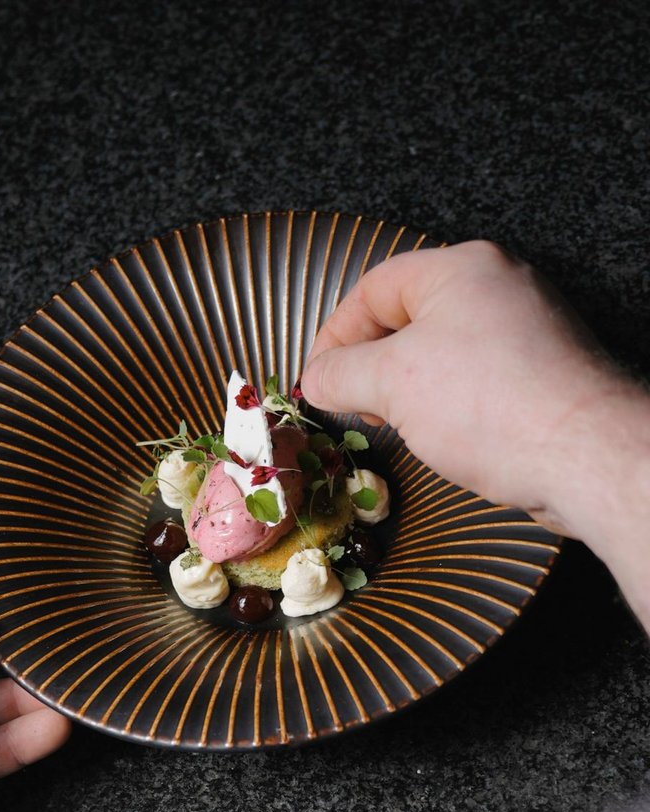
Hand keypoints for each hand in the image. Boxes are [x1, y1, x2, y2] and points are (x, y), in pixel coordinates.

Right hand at [300, 242, 649, 605]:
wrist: (582, 455)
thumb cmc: (491, 407)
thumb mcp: (392, 384)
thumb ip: (341, 374)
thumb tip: (316, 379)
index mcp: (462, 267)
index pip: (374, 288)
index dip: (335, 335)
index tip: (318, 380)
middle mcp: (499, 287)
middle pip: (409, 318)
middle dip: (373, 365)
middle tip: (356, 407)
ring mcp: (526, 329)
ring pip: (443, 352)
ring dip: (410, 390)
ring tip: (399, 425)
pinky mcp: (542, 373)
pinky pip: (477, 379)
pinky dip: (448, 405)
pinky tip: (446, 437)